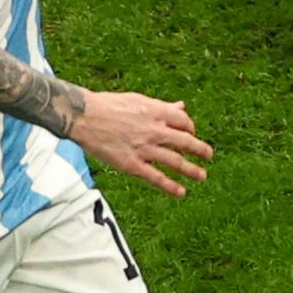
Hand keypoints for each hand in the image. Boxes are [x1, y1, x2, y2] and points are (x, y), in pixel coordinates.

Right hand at [73, 90, 209, 195]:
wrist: (83, 116)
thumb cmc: (108, 105)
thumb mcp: (138, 100)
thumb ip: (162, 106)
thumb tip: (181, 106)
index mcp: (157, 112)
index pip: (184, 122)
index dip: (191, 129)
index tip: (191, 134)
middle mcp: (155, 131)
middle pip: (186, 142)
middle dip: (201, 150)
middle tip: (209, 156)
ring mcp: (144, 149)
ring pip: (175, 161)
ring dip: (192, 170)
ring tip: (202, 176)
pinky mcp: (131, 164)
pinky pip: (155, 177)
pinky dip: (170, 186)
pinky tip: (181, 192)